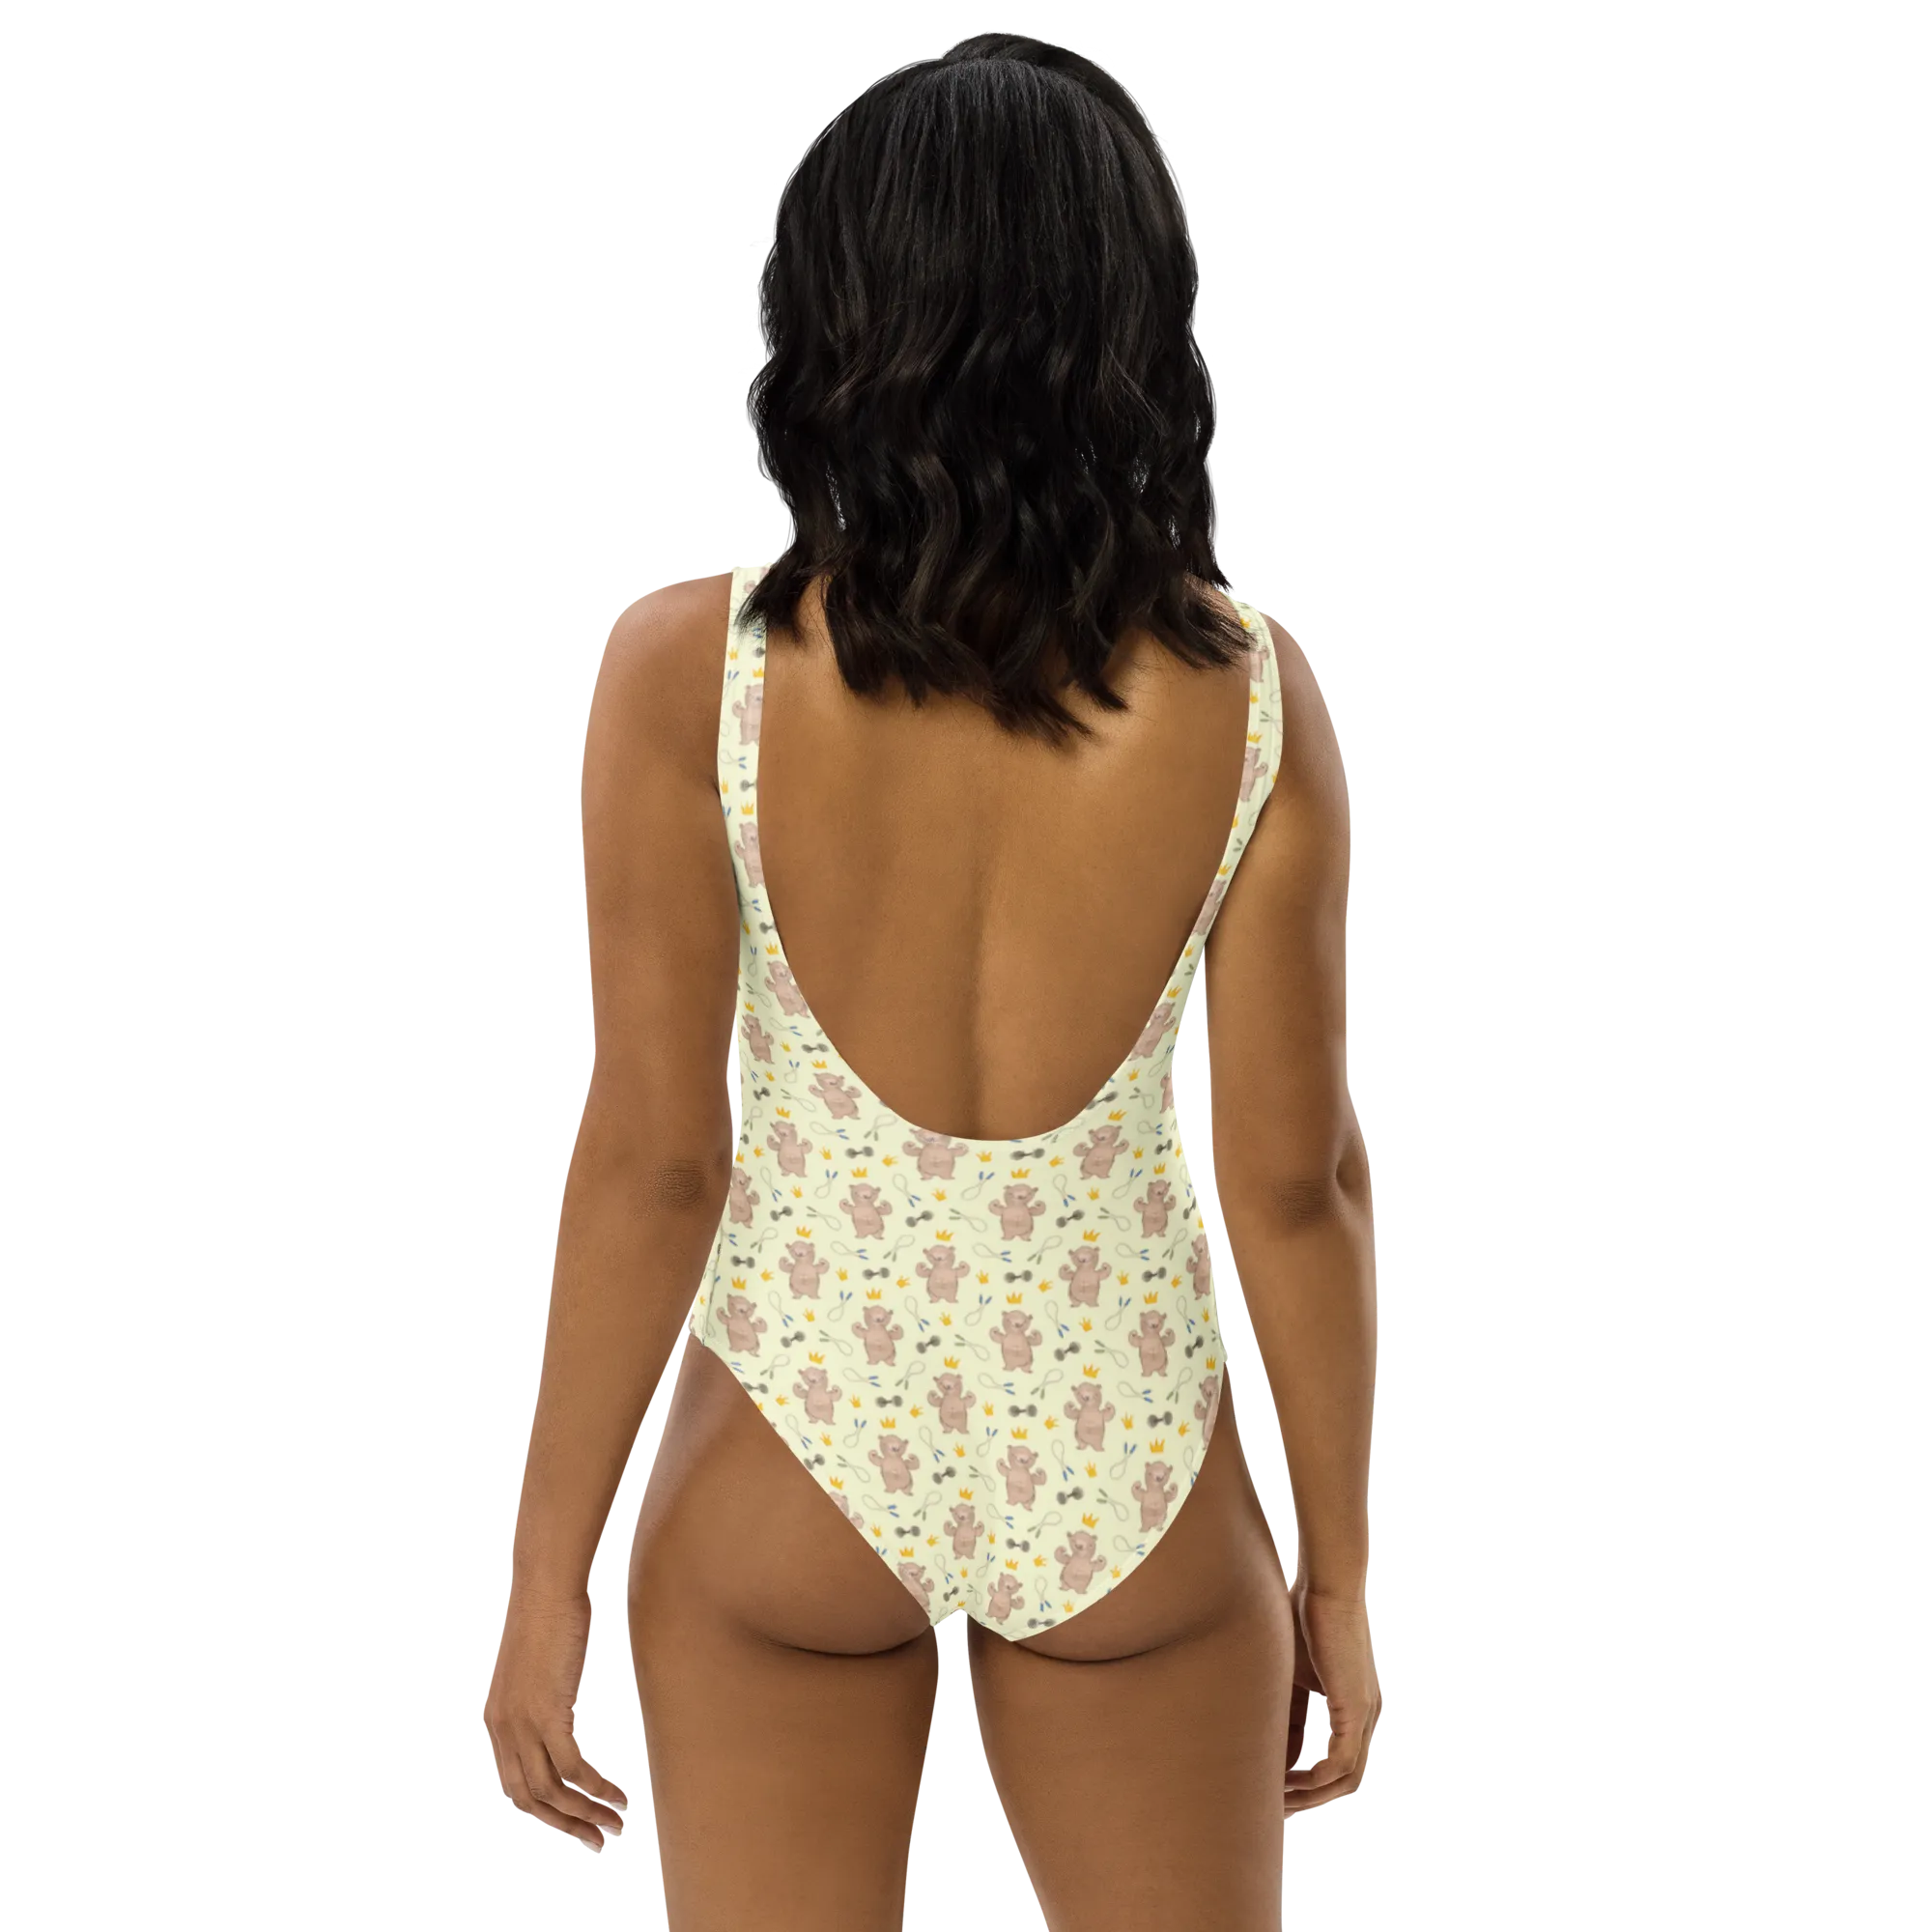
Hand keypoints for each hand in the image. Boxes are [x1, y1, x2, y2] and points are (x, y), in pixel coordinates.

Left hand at [485, 1590, 632, 1851]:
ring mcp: (523, 1724)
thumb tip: (558, 1714)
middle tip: (600, 1841)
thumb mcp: (536, 1666)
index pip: (516, 1786)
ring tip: (618, 1822)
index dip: (547, 1812)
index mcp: (497, 1721)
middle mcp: (503, 1729)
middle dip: (568, 1826)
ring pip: (555, 1791)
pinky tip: (619, 1792)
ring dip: (589, 1813)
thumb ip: (538, 1697)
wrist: (547, 1585)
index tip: (577, 1823)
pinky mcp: (549, 1713)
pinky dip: (597, 1788)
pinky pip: (573, 1769)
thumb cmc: (549, 1614)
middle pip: (532, 1800)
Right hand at [1282, 1574, 1380, 1816]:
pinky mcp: (1356, 1709)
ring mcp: (1364, 1714)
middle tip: (1277, 1806)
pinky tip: (1289, 1781)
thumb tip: (1265, 1742)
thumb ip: (1286, 1707)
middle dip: (1311, 1797)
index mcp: (1354, 1705)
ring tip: (1278, 1799)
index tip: (1277, 1790)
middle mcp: (1365, 1715)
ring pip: (1347, 1778)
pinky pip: (1341, 1762)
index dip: (1309, 1781)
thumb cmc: (1302, 1618)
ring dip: (1312, 1795)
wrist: (1324, 1587)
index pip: (1337, 1759)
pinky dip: (1316, 1778)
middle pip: (1346, 1778)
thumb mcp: (1291, 1674)